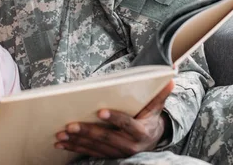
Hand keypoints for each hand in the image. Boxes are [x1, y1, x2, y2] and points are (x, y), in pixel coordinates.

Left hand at [54, 79, 173, 157]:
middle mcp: (129, 145)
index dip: (114, 118)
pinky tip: (61, 144)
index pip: (126, 124)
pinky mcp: (108, 156)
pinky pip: (89, 153)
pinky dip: (74, 148)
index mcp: (140, 131)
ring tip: (61, 134)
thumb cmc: (149, 119)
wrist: (151, 141)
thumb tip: (171, 77)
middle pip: (106, 137)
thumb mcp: (156, 108)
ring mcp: (117, 153)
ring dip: (76, 141)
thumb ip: (160, 94)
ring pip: (95, 147)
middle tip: (70, 125)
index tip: (100, 112)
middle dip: (87, 131)